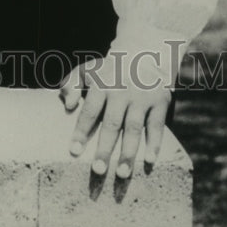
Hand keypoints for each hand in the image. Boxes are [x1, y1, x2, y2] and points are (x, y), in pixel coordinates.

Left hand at [59, 54, 171, 178]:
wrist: (145, 52)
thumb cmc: (109, 70)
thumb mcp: (89, 70)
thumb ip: (72, 83)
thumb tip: (66, 105)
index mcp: (101, 84)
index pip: (90, 110)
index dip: (81, 131)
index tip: (74, 152)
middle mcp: (121, 91)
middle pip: (112, 123)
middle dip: (105, 147)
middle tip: (97, 170)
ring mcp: (141, 97)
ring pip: (134, 127)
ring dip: (129, 152)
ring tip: (122, 174)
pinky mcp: (159, 102)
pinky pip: (157, 125)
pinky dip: (154, 144)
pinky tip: (149, 161)